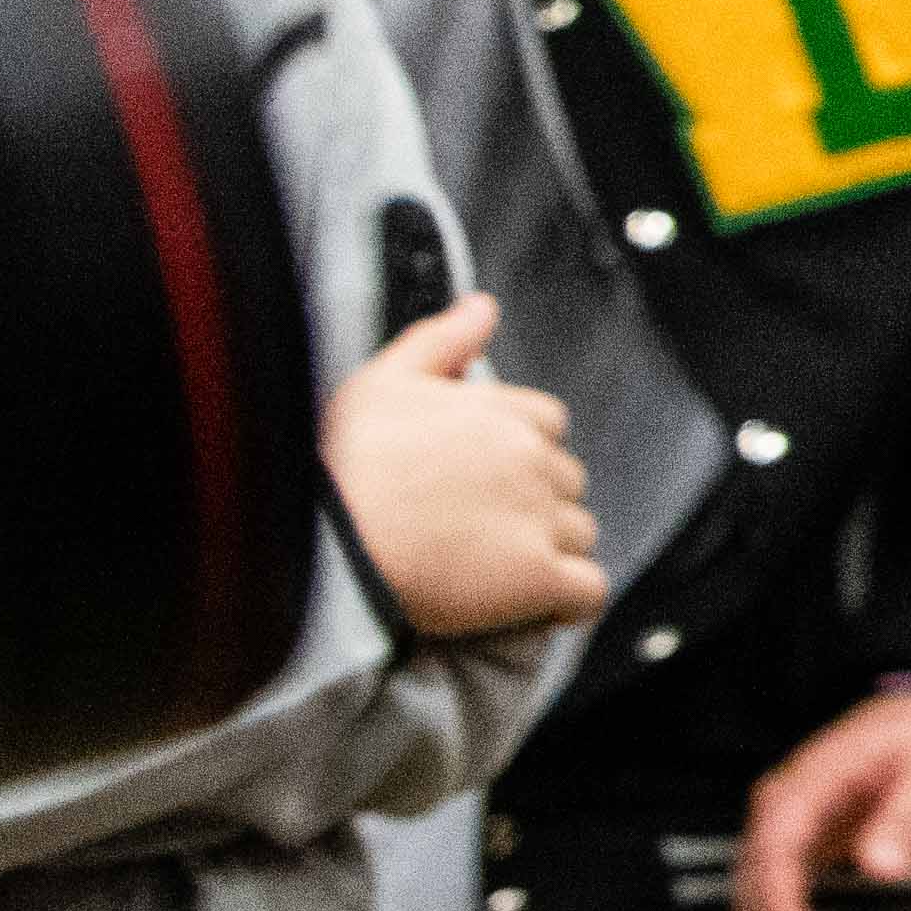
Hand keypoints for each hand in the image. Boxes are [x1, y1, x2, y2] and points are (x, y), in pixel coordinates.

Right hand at [326, 297, 597, 636]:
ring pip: (579, 533)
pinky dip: (571, 600)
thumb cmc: (340, 466)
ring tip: (489, 569)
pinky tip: (537, 605)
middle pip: (565, 480)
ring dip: (550, 550)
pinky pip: (588, 592)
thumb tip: (484, 304)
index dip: (515, 452)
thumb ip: (440, 340)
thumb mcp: (378, 384)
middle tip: (474, 528)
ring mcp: (541, 520)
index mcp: (504, 413)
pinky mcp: (538, 579)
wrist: (321, 548)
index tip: (474, 479)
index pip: (547, 424)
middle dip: (533, 500)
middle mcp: (533, 461)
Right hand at [735, 684, 910, 910]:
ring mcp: (786, 829)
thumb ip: (906, 818)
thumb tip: (880, 869)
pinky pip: (777, 896)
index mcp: (808, 784)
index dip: (777, 900)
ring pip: (758, 896)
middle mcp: (783, 808)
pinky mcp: (799, 848)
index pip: (775, 847)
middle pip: (757, 881)